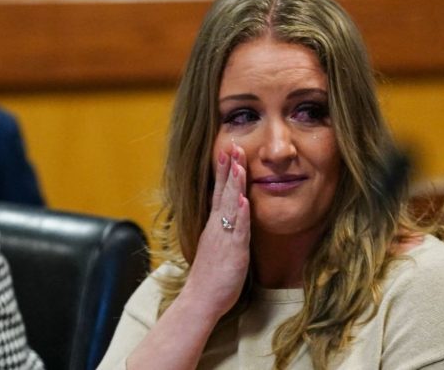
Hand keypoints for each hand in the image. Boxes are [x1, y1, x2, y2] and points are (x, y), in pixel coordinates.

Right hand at [182, 143, 250, 319]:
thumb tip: (230, 216)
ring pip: (230, 206)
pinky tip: (243, 200)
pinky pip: (237, 229)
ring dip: (234, 184)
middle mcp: (217, 227)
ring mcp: (224, 237)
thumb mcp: (217, 247)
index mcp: (214, 225)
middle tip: (233, 145)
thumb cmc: (210, 277)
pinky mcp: (232, 251)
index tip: (228, 152)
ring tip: (238, 164)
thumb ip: (224, 230)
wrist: (200, 298)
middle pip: (223, 192)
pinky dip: (240, 214)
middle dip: (229, 168)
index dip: (224, 172)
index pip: (219, 192)